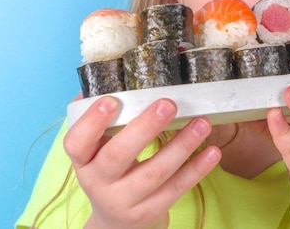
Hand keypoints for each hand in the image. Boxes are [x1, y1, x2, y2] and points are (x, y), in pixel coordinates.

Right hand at [64, 96, 221, 228]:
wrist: (115, 223)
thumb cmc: (109, 172)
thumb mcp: (96, 151)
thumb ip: (99, 117)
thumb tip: (104, 76)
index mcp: (82, 161)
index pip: (76, 143)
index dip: (92, 122)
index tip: (111, 100)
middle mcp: (98, 183)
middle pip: (117, 157)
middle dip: (145, 128)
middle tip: (168, 104)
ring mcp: (123, 201)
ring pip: (154, 173)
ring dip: (181, 146)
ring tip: (202, 123)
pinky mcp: (149, 213)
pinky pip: (176, 190)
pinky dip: (196, 170)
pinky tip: (212, 152)